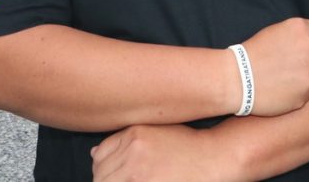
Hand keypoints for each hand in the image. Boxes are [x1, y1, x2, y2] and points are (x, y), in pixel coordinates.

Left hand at [91, 124, 235, 181]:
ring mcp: (137, 173)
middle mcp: (132, 151)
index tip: (119, 171)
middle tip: (132, 177)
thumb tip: (93, 153)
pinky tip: (145, 180)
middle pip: (100, 173)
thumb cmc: (188, 145)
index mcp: (133, 134)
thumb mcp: (157, 131)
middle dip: (109, 178)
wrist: (214, 158)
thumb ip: (126, 139)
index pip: (100, 154)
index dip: (106, 165)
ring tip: (140, 178)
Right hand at [237, 17, 308, 115]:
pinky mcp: (308, 90)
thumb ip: (299, 34)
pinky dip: (302, 91)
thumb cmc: (252, 55)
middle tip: (296, 66)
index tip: (306, 51)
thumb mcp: (276, 32)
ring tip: (287, 78)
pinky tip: (285, 89)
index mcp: (301, 28)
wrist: (236, 79)